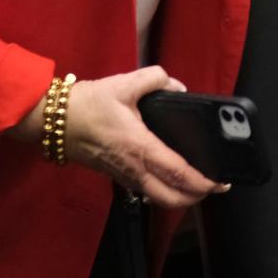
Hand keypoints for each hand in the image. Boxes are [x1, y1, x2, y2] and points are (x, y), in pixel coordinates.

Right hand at [10, 66, 226, 206]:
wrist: (57, 121)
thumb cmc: (90, 103)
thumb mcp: (124, 83)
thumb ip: (155, 79)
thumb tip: (177, 86)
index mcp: (139, 146)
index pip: (177, 172)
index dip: (202, 181)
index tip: (220, 181)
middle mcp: (134, 168)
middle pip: (171, 198)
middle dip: (196, 196)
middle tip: (214, 185)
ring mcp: (125, 176)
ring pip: (159, 198)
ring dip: (181, 196)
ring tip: (198, 182)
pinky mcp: (118, 175)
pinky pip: (148, 191)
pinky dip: (166, 190)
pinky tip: (172, 175)